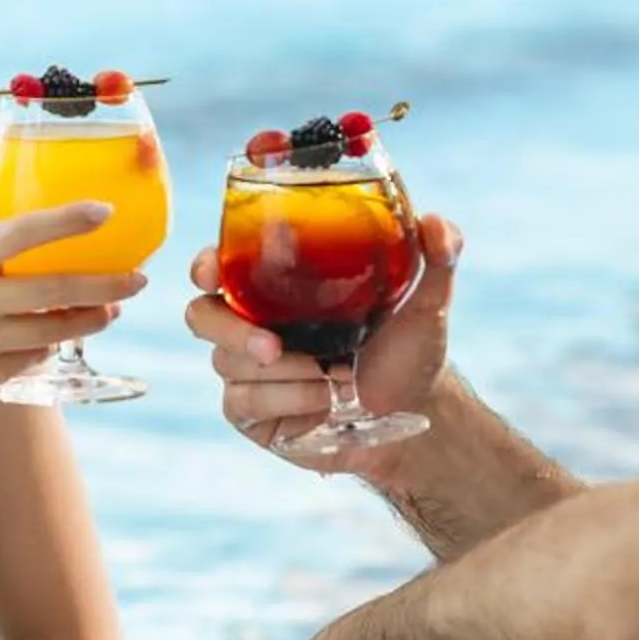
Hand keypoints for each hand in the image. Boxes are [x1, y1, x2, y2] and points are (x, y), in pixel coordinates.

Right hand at [0, 199, 146, 412]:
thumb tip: (2, 162)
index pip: (20, 231)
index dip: (66, 219)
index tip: (105, 211)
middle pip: (53, 288)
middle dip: (106, 284)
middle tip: (138, 277)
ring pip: (54, 329)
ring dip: (93, 319)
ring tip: (113, 307)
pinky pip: (35, 357)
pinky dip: (53, 344)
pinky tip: (62, 333)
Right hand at [183, 213, 461, 476]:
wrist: (413, 416)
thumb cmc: (409, 350)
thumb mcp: (426, 301)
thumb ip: (438, 257)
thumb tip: (435, 223)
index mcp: (276, 288)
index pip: (218, 266)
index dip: (205, 265)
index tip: (212, 271)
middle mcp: (252, 324)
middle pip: (200, 316)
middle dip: (230, 328)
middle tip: (272, 345)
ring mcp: (247, 371)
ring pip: (226, 362)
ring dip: (283, 373)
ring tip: (333, 378)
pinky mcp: (250, 413)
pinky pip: (242, 402)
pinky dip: (286, 400)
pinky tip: (323, 401)